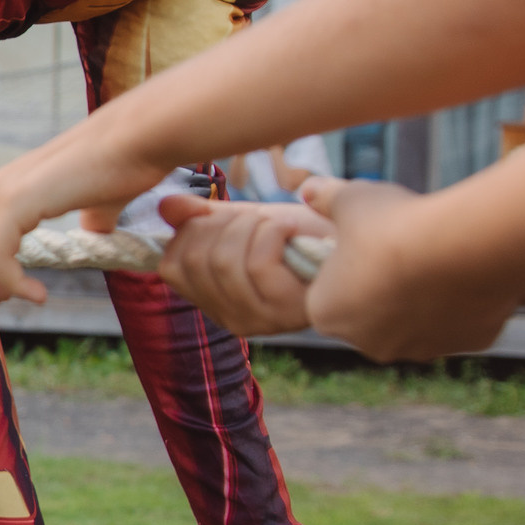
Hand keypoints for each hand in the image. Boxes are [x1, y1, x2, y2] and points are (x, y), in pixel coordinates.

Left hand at [0, 125, 172, 302]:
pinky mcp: (19, 200)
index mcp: (7, 188)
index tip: (5, 289)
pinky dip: (11, 283)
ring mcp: (3, 191)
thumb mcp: (98, 201)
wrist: (141, 139)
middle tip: (2, 297)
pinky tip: (38, 294)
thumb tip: (96, 229)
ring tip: (15, 296)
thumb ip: (89, 218)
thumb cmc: (126, 164)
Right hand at [156, 195, 330, 337]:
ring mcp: (255, 320)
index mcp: (214, 299)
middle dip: (228, 223)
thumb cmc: (304, 235)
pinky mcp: (283, 313)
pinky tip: (294, 233)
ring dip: (255, 226)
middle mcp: (229, 318)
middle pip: (196, 259)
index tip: (223, 215)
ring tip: (281, 226)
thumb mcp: (245, 221)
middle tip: (261, 219)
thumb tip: (164, 204)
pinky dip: (275, 233)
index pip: (171, 266)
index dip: (191, 230)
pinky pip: (256, 263)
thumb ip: (203, 217)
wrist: (360, 241)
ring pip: (223, 260)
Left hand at [299, 177, 519, 361]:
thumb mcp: (351, 200)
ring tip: (435, 259)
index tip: (362, 245)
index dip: (344, 268)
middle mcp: (367, 343)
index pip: (327, 293)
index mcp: (326, 315)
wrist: (462, 244)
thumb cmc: (394, 225)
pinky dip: (462, 303)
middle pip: (369, 314)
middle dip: (381, 289)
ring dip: (421, 299)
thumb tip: (309, 189)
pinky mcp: (464, 345)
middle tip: (400, 252)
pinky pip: (459, 323)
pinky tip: (467, 273)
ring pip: (415, 323)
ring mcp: (417, 350)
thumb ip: (325, 198)